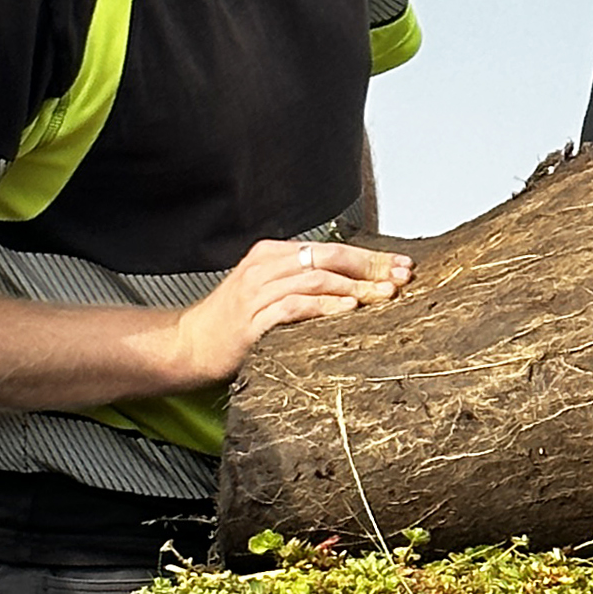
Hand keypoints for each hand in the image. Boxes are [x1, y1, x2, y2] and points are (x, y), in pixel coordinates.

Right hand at [158, 235, 410, 386]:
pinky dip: (324, 306)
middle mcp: (266, 267)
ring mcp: (258, 291)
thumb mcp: (269, 291)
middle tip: (401, 278)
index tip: (402, 266)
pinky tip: (347, 310)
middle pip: (328, 258)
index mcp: (272, 255)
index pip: (330, 249)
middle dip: (369, 268)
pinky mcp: (253, 319)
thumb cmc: (234, 322)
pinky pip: (294, 306)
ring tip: (383, 295)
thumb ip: (305, 283)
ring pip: (315, 280)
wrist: (190, 344)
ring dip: (354, 288)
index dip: (370, 257)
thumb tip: (357, 285)